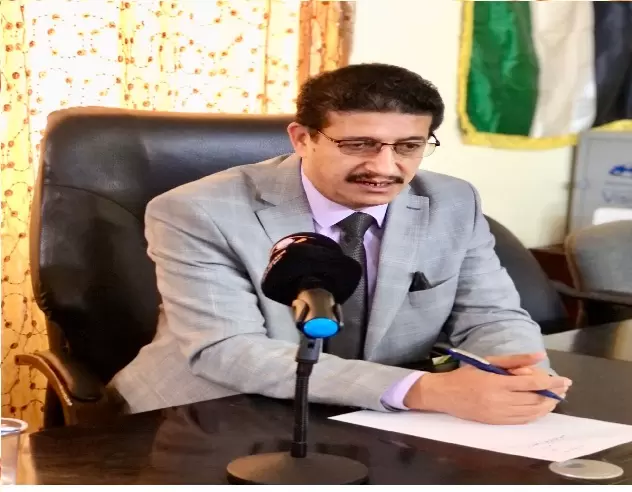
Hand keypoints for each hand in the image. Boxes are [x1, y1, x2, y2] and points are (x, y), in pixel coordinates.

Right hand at [403, 352, 571, 424]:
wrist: (444, 395)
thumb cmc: (465, 375)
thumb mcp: (488, 362)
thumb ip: (515, 360)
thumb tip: (539, 356)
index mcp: (497, 383)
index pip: (532, 384)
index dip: (551, 383)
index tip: (565, 380)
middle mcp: (500, 400)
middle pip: (535, 400)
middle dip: (553, 394)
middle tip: (563, 389)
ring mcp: (499, 414)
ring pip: (531, 413)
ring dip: (547, 406)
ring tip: (555, 399)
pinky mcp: (496, 423)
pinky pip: (522, 421)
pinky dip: (535, 415)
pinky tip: (540, 409)